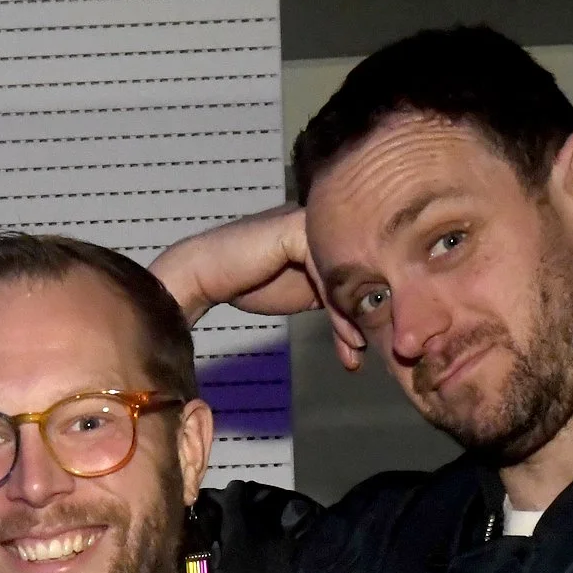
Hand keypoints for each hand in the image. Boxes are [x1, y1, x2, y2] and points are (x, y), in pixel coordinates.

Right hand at [150, 206, 366, 367]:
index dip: (364, 307)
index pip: (359, 267)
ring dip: (353, 314)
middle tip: (367, 348)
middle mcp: (324, 224)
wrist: (205, 275)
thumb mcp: (303, 294)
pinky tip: (343, 334)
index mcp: (328, 234)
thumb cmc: (247, 282)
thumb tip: (364, 324)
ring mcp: (311, 224)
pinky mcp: (296, 231)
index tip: (363, 345)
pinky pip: (328, 272)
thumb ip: (331, 297)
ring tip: (355, 346)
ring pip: (347, 272)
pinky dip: (338, 307)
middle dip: (366, 311)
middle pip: (359, 269)